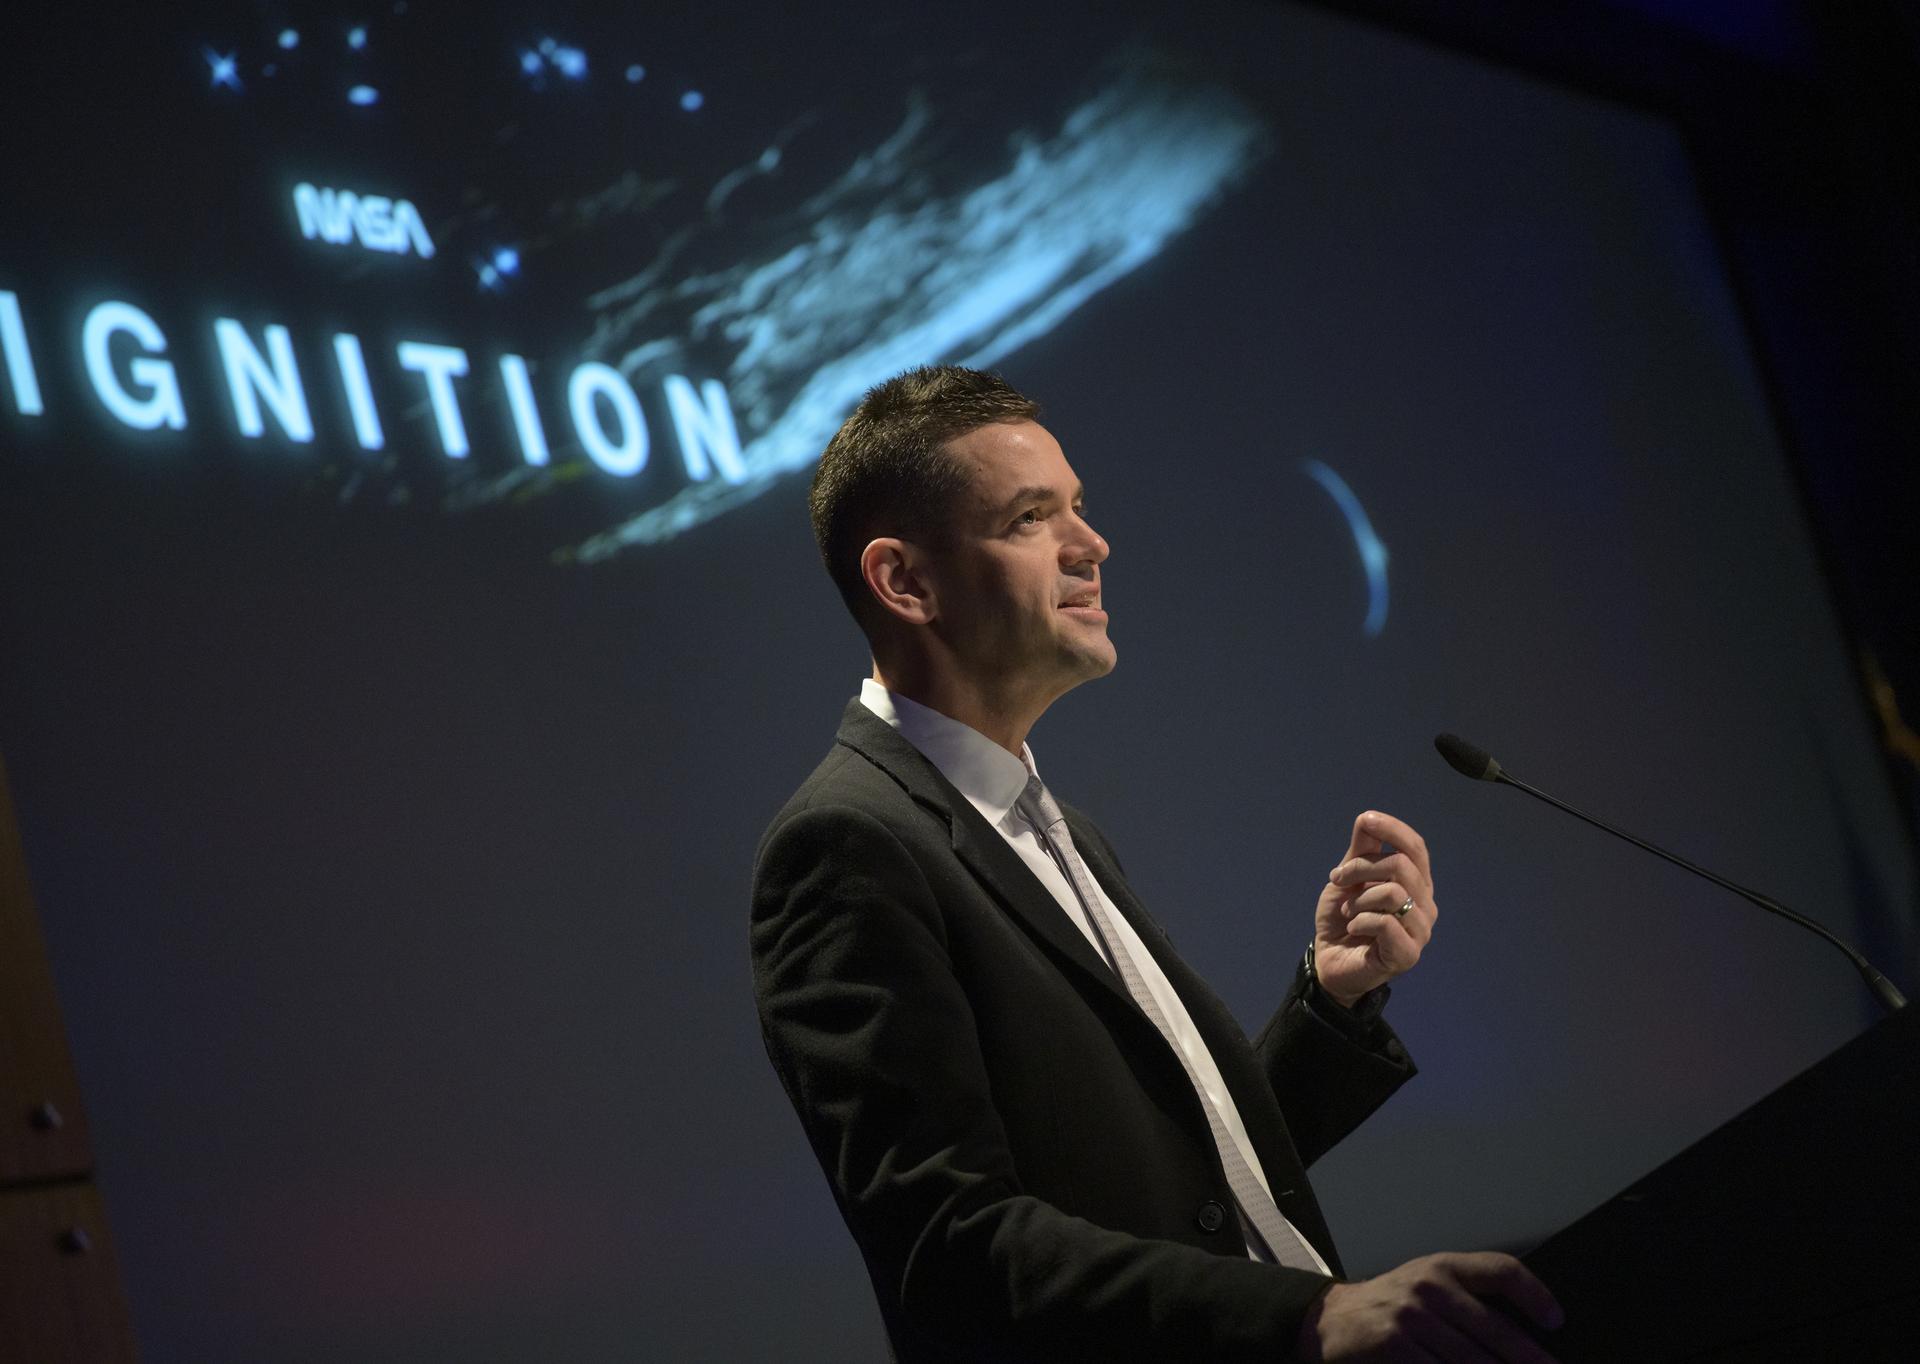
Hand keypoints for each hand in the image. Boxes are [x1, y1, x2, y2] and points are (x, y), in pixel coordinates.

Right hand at [1297, 1252, 1562, 1362]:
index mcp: (1443, 1266)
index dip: (1534, 1294)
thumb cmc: (1390, 1305)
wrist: (1332, 1320)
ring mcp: (1411, 1318)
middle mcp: (1429, 1287)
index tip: (1556, 1320)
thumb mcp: (1427, 1285)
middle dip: (1529, 1358)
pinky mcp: (1395, 1347)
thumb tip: (1524, 1334)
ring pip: (1473, 1360)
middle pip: (1495, 1328)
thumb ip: (1469, 1298)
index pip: (1500, 1270)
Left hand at [1313, 811, 1435, 1006]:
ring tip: (1348, 910)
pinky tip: (1353, 927)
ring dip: (1359, 898)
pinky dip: (1360, 920)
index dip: (1393, 829)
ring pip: (1394, 893)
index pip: (1416, 847)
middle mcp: (1425, 905)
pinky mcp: (1408, 954)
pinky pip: (1386, 923)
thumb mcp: (1348, 878)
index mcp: (1416, 883)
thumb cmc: (1343, 918)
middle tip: (1338, 879)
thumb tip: (1368, 818)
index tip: (1366, 820)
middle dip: (1361, 866)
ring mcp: (1420, 931)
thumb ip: (1361, 851)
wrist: (1329, 959)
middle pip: (1402, 865)